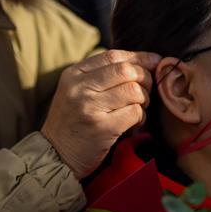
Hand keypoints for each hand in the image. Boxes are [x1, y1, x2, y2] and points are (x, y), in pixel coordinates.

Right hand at [41, 50, 161, 179]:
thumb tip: (145, 61)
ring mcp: (90, 107)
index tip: (154, 61)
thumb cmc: (73, 121)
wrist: (55, 155)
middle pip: (126, 70)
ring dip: (144, 100)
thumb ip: (101, 75)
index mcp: (73, 74)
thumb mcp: (76, 91)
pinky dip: (141, 117)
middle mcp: (80, 87)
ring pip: (134, 91)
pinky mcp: (102, 127)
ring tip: (139, 108)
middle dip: (145, 79)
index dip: (139, 57)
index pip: (113, 56)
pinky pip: (136, 112)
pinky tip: (134, 123)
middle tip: (146, 91)